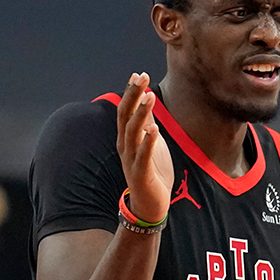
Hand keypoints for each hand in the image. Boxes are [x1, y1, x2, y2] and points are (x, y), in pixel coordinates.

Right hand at [117, 73, 172, 222]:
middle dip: (132, 96)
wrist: (150, 205)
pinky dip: (148, 142)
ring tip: (150, 97)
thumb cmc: (151, 172)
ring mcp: (132, 160)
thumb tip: (146, 99)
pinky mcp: (141, 174)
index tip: (138, 74)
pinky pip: (144, 156)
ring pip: (133, 134)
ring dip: (141, 114)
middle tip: (140, 76)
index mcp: (127, 138)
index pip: (125, 110)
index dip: (131, 92)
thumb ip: (146, 124)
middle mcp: (125, 146)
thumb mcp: (149, 143)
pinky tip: (154, 129)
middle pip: (126, 117)